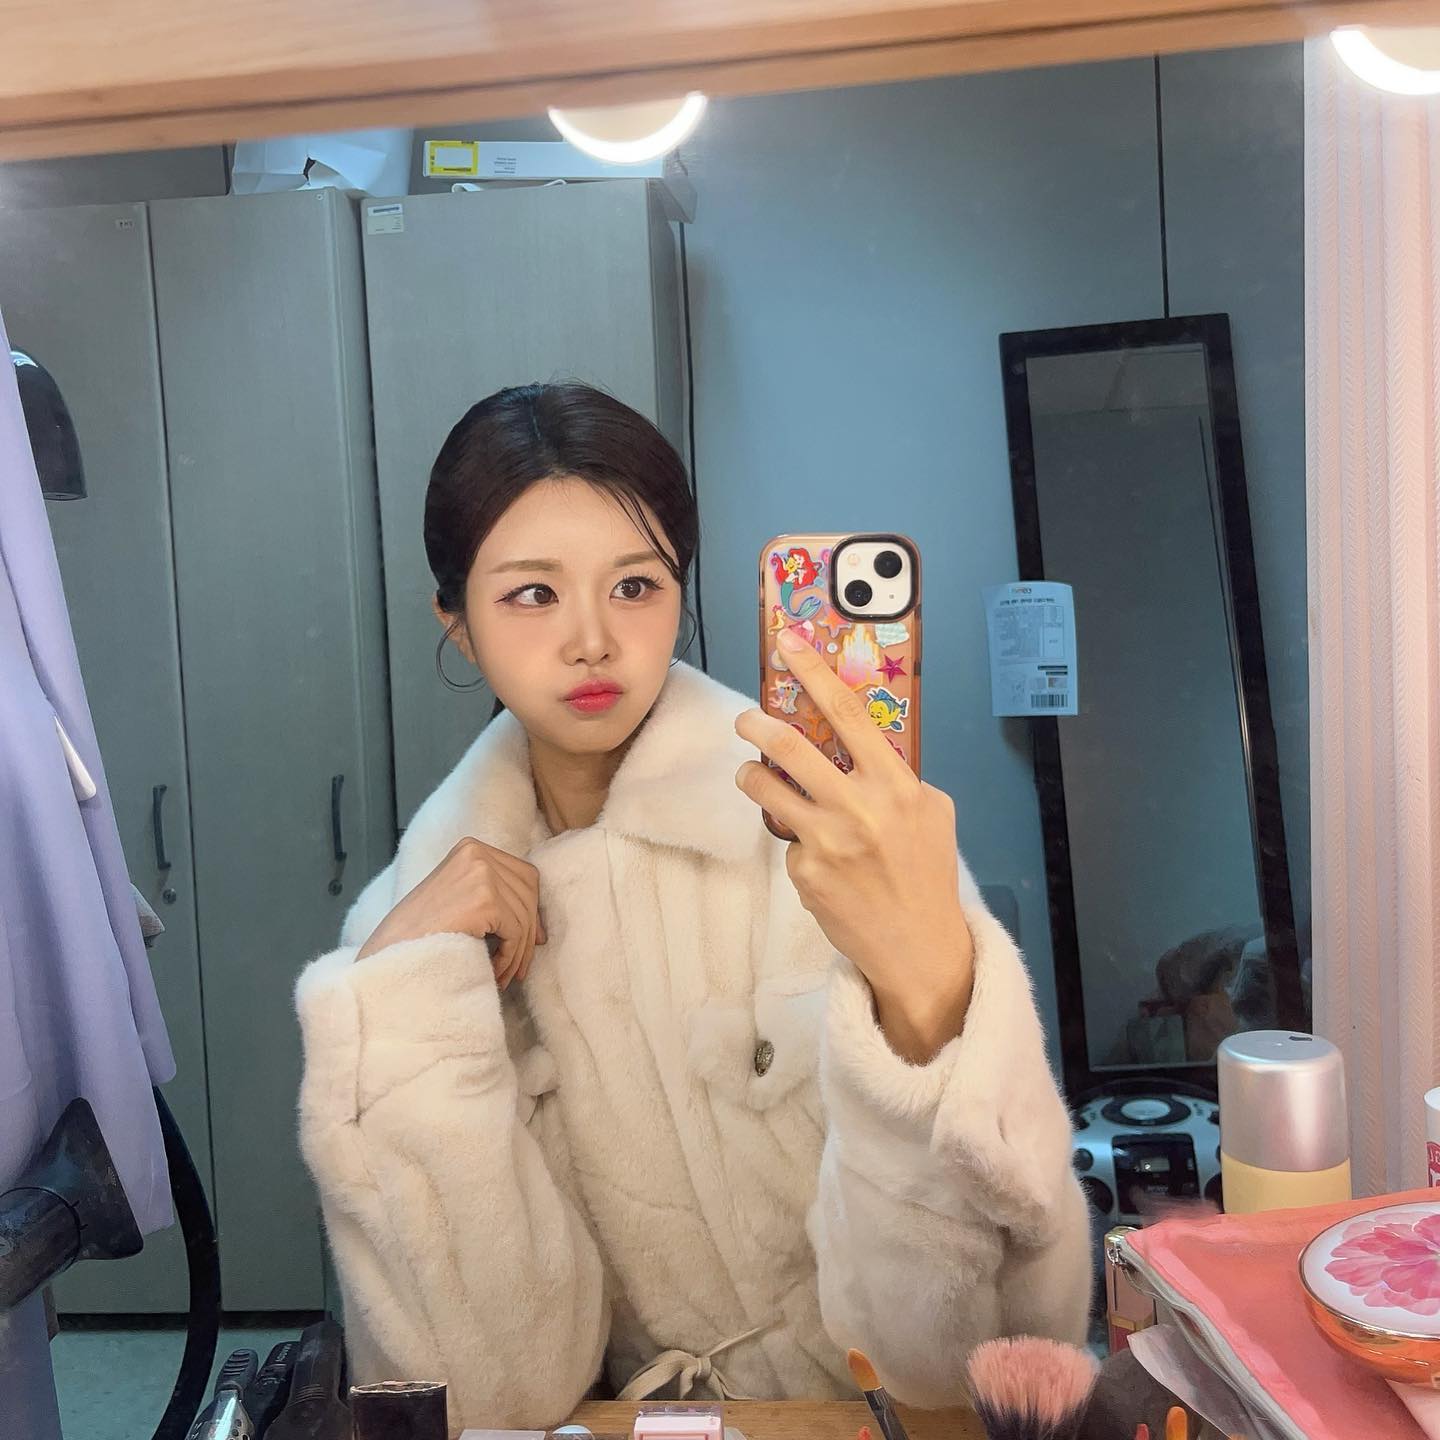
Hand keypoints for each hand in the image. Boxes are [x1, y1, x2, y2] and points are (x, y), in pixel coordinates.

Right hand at [356, 837, 545, 991]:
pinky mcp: (484, 898)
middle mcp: (477, 853)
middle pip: (529, 892)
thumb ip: (493, 899)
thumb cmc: (419, 934)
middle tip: (519, 966)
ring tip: (505, 975)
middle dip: (529, 932)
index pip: (523, 874)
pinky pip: (516, 931)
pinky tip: (496, 971)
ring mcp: (481, 873)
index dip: (532, 908)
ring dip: (519, 952)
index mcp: (470, 848)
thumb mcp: (458, 899)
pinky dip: (511, 956)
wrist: (388, 952)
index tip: (533, 939)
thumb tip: (539, 926)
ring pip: (524, 915)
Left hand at [735, 626, 973, 1063]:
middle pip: (792, 748)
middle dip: (759, 726)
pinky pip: (786, 841)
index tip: (788, 644)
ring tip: (754, 776)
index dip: (815, 673)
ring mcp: (827, 841)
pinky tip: (817, 859)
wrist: (919, 948)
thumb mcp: (931, 815)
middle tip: (747, 719)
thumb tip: (858, 747)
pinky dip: (794, 841)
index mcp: (896, 786)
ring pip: (768, 791)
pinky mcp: (805, 873)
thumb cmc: (927, 875)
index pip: (850, 715)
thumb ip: (896, 779)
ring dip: (753, 777)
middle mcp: (859, 808)